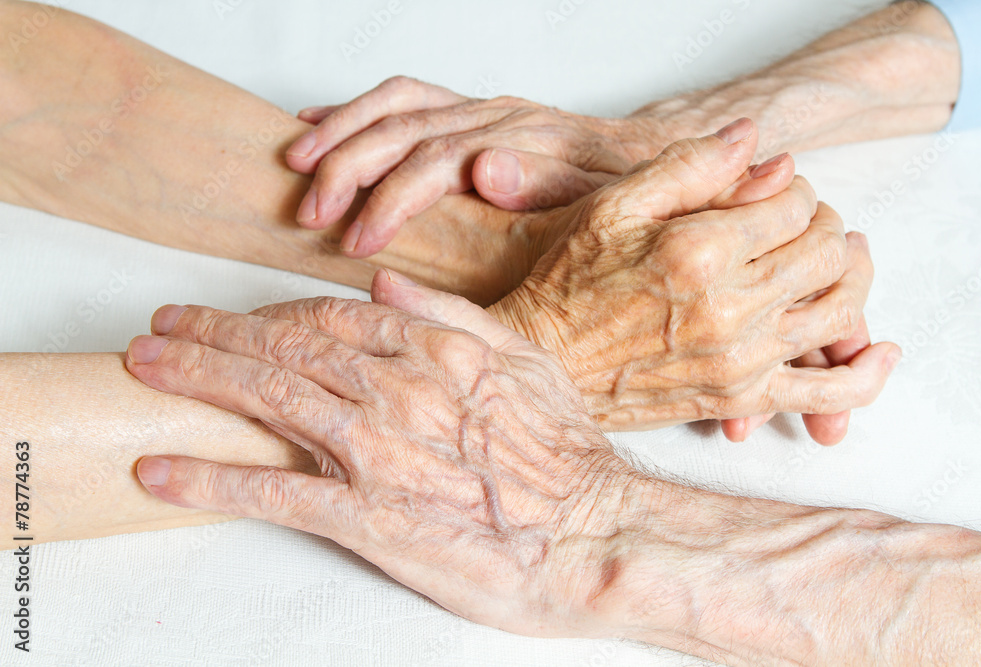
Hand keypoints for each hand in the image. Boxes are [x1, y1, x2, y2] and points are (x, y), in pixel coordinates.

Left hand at [123, 271, 652, 636]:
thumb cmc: (566, 454)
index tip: (228, 316)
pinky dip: (211, 477)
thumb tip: (384, 282)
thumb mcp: (523, 358)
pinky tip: (164, 470)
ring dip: (197, 381)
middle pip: (280, 348)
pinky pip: (274, 491)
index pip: (324, 316)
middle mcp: (396, 390)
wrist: (592, 534)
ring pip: (268, 399)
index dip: (264, 313)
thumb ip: (450, 312)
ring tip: (146, 370)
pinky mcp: (370, 517)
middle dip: (209, 335)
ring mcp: (378, 452)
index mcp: (432, 348)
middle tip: (158, 331)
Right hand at [286, 76, 666, 256]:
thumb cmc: (621, 189)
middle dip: (347, 167)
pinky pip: (404, 101)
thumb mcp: (601, 199)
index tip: (357, 238)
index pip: (435, 163)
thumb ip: (545, 183)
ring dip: (341, 131)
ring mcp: (478, 112)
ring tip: (295, 162)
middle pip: (402, 128)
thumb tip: (486, 169)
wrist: (649, 155)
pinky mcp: (468, 115)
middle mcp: (492, 117)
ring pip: (395, 105)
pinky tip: (319, 123)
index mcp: (518, 140)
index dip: (389, 200)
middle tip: (309, 212)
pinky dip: (356, 111)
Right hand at [482, 119, 899, 429]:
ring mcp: (741, 359)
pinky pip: (828, 392)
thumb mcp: (613, 206)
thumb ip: (689, 166)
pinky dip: (863, 374)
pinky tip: (878, 351)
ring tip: (840, 260)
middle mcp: (730, 307)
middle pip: (827, 251)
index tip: (774, 192)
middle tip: (803, 221)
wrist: (545, 364)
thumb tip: (754, 139)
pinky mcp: (741, 398)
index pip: (794, 205)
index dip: (794, 189)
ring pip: (840, 309)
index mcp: (701, 251)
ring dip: (853, 276)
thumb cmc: (568, 285)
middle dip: (825, 225)